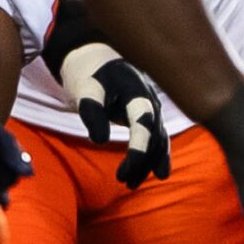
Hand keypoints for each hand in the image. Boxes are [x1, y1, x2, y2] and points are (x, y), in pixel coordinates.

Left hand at [56, 41, 170, 186]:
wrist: (95, 59)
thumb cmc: (88, 75)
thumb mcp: (85, 89)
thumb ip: (91, 111)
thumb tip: (100, 140)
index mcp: (136, 87)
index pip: (143, 121)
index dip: (138, 147)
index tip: (127, 170)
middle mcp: (151, 97)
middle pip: (154, 133)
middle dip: (143, 160)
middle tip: (124, 181)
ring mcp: (153, 106)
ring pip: (159, 138)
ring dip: (149, 162)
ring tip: (131, 184)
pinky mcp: (149, 114)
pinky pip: (157, 137)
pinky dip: (153, 156)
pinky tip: (151, 173)